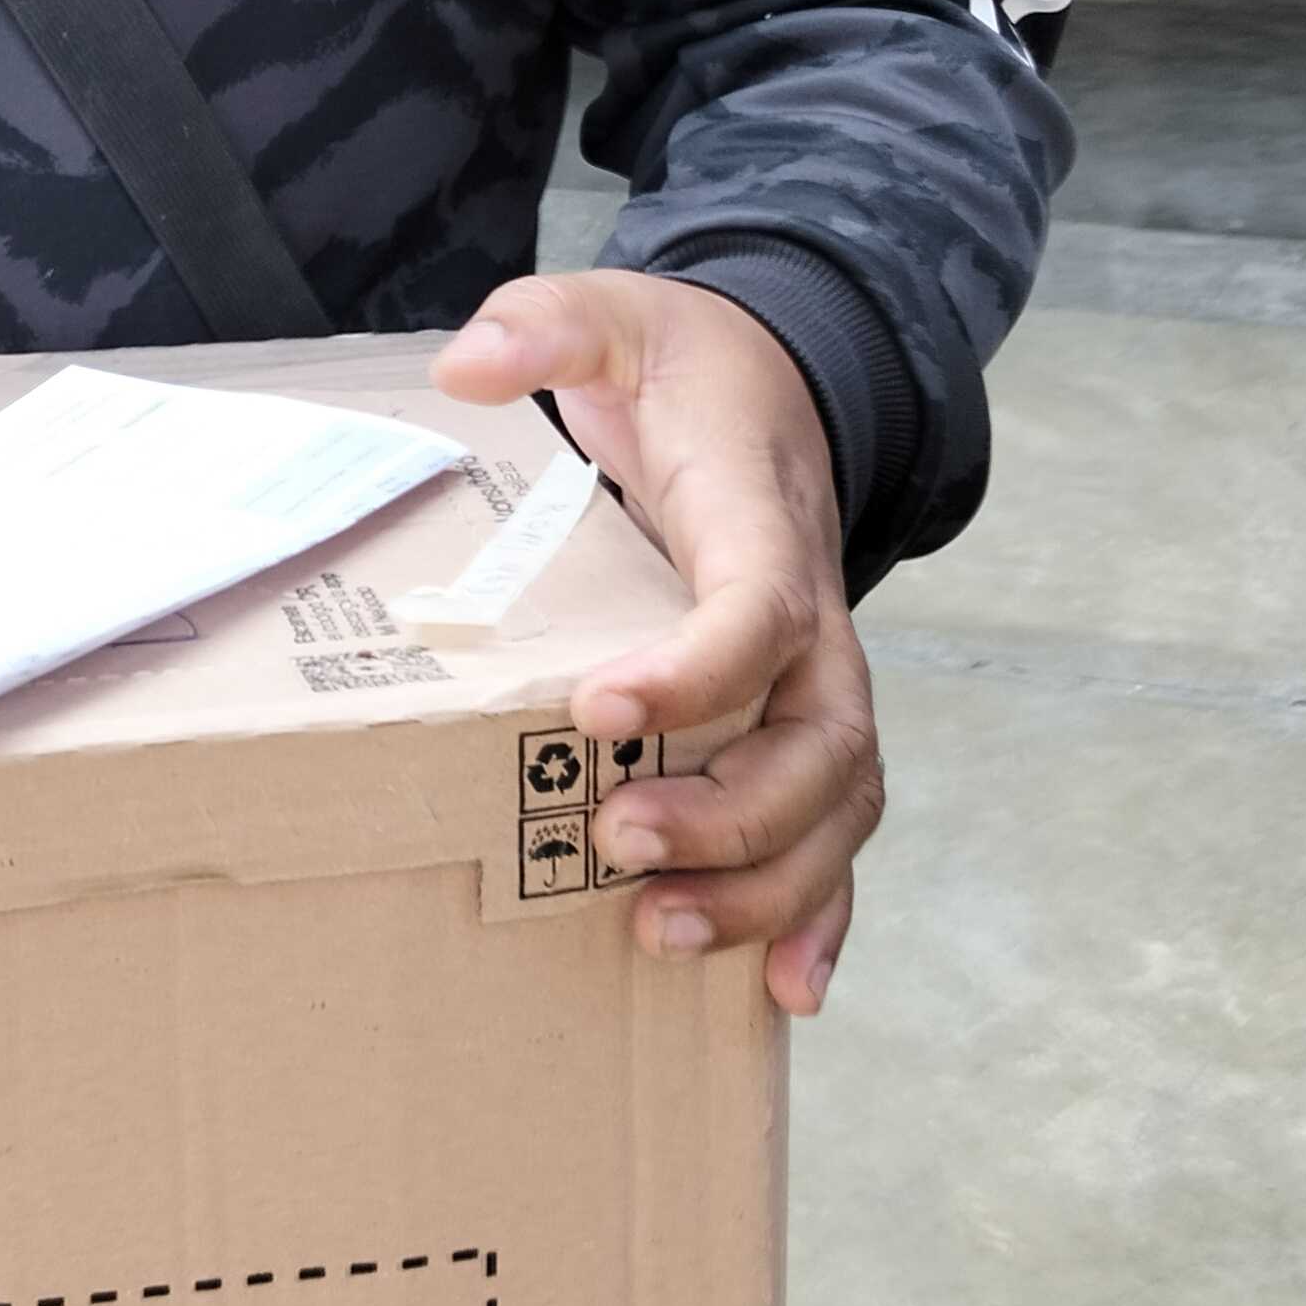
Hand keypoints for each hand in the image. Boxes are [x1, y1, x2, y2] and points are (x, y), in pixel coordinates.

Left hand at [433, 273, 880, 1016]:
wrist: (778, 384)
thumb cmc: (690, 367)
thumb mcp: (618, 314)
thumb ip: (549, 323)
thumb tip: (468, 365)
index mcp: (762, 526)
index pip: (757, 611)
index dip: (695, 671)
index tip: (598, 709)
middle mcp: (812, 621)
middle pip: (817, 742)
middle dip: (730, 812)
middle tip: (614, 839)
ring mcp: (819, 684)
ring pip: (835, 809)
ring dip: (762, 885)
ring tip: (659, 930)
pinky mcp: (803, 726)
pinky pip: (837, 835)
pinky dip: (820, 915)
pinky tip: (784, 991)